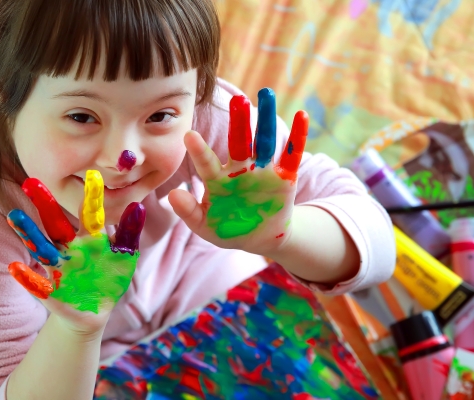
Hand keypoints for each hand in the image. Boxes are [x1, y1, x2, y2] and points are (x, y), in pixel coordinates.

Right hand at [6, 171, 145, 334]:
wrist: (95, 311)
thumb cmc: (109, 278)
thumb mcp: (124, 256)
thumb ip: (129, 233)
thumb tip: (137, 205)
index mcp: (89, 238)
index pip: (89, 213)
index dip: (91, 196)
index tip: (92, 174)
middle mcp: (69, 248)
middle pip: (56, 224)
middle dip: (45, 205)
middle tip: (31, 181)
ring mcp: (58, 268)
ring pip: (41, 248)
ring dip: (28, 233)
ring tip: (15, 215)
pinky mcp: (50, 292)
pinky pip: (36, 284)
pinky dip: (26, 277)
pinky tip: (14, 268)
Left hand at [168, 88, 308, 255]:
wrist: (259, 238)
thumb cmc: (227, 229)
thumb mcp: (205, 226)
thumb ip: (189, 212)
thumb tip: (172, 195)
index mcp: (218, 179)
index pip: (207, 163)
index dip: (199, 151)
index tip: (188, 135)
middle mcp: (239, 169)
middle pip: (239, 141)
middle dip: (238, 121)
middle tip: (236, 100)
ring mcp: (262, 170)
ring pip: (264, 141)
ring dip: (265, 119)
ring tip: (266, 94)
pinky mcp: (285, 176)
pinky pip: (292, 154)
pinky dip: (298, 136)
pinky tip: (302, 115)